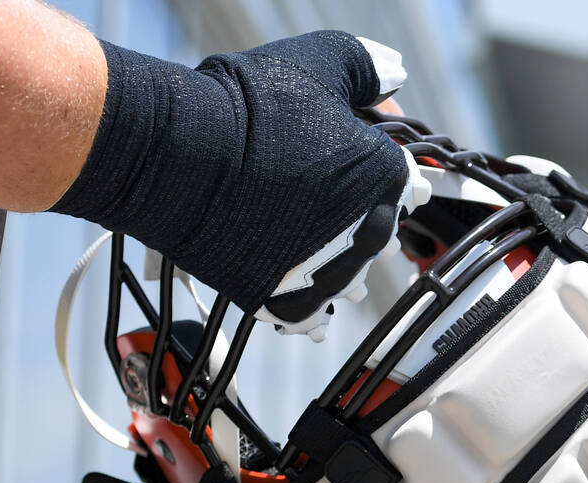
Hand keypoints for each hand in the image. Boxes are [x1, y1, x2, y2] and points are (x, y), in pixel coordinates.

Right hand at [51, 31, 430, 339]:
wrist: (181, 157)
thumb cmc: (250, 106)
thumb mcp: (321, 60)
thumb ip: (367, 68)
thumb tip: (394, 72)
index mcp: (387, 176)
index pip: (407, 180)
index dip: (387, 167)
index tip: (372, 165)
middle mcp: (367, 232)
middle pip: (379, 232)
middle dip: (365, 218)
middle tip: (336, 205)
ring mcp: (326, 272)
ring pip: (347, 277)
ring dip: (340, 266)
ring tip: (322, 255)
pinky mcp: (284, 301)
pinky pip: (309, 316)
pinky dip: (309, 312)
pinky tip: (309, 312)